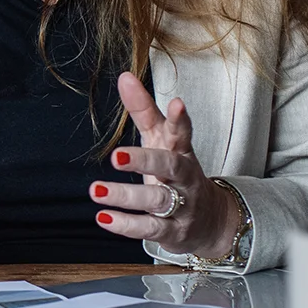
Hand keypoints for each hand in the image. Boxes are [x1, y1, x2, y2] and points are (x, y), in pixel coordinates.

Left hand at [90, 72, 238, 258]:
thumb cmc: (176, 172)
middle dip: (145, 161)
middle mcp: (184, 177)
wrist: (210, 220)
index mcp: (180, 150)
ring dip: (126, 196)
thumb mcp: (161, 139)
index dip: (180, 119)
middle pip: (169, 166)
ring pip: (157, 200)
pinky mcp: (174, 231)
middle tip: (116, 156)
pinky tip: (103, 217)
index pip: (182, 132)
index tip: (177, 103)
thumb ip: (143, 110)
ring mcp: (182, 205)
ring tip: (96, 190)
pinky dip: (126, 225)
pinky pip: (150, 229)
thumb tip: (124, 76)